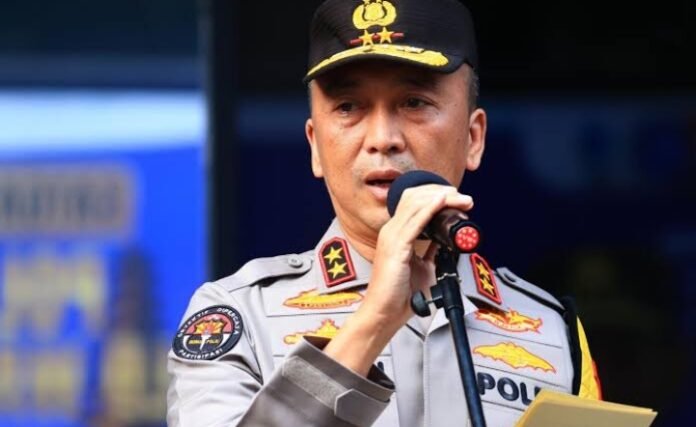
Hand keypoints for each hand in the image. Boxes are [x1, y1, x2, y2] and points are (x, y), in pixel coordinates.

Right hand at [361, 184, 473, 328]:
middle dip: (441, 192)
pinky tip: (442, 201)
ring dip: (441, 198)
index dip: (435, 195)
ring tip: (460, 198)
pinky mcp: (396, 247)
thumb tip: (445, 242)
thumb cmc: (399, 295)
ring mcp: (391, 237)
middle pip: (415, 197)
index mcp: (395, 234)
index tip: (457, 199)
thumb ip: (432, 252)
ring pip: (416, 204)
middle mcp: (391, 231)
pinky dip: (430, 208)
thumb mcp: (423, 267)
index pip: (413, 202)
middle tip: (463, 197)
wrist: (385, 313)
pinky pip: (415, 221)